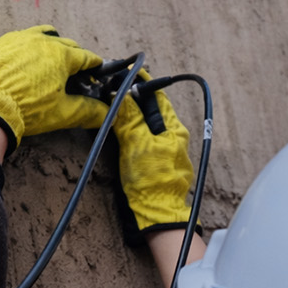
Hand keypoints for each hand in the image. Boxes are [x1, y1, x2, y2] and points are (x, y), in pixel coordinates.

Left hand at [0, 26, 107, 151]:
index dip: (94, 67)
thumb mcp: (63, 113)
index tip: (96, 73)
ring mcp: (18, 39)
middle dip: (74, 57)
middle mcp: (41, 41)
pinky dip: (27, 49)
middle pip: (66, 44)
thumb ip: (88, 111)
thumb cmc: (27, 109)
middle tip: (74, 73)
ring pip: (42, 35)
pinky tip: (23, 64)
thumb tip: (107, 113)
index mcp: (61, 55)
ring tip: (50, 62)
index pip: (86, 57)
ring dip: (51, 46)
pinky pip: (19, 41)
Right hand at [113, 72, 194, 246]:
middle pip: (152, 109)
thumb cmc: (151, 180)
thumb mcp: (137, 144)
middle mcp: (173, 137)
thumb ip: (130, 118)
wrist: (156, 214)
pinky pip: (144, 139)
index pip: (157, 96)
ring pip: (147, 124)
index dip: (142, 83)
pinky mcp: (157, 163)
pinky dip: (132, 130)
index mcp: (173, 129)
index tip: (126, 73)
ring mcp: (166, 150)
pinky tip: (120, 131)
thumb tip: (121, 94)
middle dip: (134, 97)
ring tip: (114, 105)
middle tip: (114, 87)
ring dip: (132, 114)